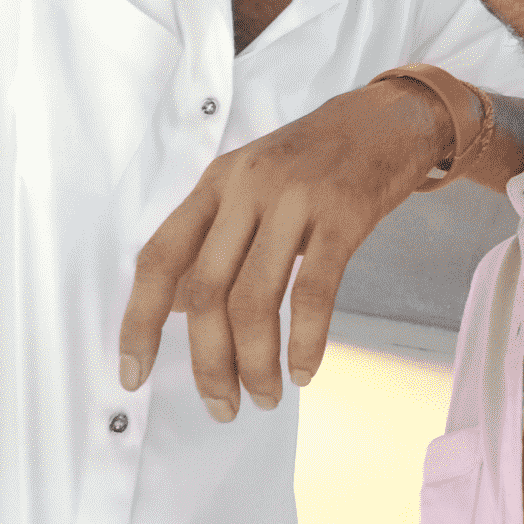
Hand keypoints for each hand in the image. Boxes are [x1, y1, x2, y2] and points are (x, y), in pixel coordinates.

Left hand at [118, 80, 450, 418]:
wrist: (391, 117)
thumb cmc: (317, 158)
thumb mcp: (252, 181)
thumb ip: (211, 237)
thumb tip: (168, 306)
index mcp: (218, 181)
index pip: (160, 257)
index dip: (138, 322)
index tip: (132, 374)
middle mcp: (248, 186)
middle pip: (205, 291)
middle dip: (208, 362)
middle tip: (223, 406)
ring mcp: (296, 197)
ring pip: (254, 299)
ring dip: (254, 363)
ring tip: (266, 396)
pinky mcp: (343, 213)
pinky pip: (313, 292)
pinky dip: (305, 342)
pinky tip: (305, 369)